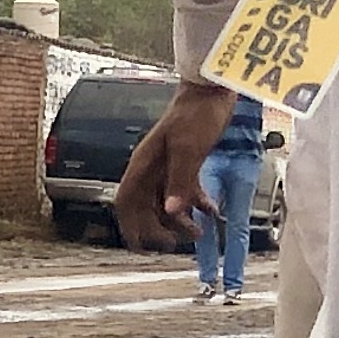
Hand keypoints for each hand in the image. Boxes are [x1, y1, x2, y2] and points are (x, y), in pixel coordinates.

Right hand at [114, 79, 240, 249]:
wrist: (212, 90)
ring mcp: (167, 166)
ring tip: (200, 231)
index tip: (141, 247)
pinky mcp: (185, 163)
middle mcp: (151, 169)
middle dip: (159, 229)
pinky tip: (211, 211)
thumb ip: (180, 181)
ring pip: (166, 203)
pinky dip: (196, 204)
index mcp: (144, 164)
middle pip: (145, 208)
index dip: (129, 226)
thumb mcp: (189, 149)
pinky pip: (184, 192)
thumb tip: (171, 211)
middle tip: (177, 243)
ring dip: (180, 220)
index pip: (126, 202)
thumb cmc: (196, 113)